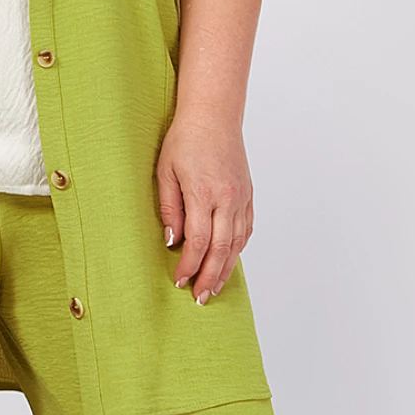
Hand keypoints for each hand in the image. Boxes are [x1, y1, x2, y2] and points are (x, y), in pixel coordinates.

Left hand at [155, 111, 252, 303]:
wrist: (214, 116)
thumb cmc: (185, 139)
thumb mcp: (166, 172)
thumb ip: (169, 208)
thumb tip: (172, 241)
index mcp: (204, 193)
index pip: (198, 242)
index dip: (188, 265)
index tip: (178, 279)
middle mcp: (228, 198)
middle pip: (221, 249)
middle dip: (209, 277)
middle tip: (199, 297)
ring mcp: (241, 197)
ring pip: (236, 243)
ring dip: (226, 268)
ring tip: (214, 288)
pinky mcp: (248, 194)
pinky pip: (246, 229)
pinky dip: (237, 249)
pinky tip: (229, 260)